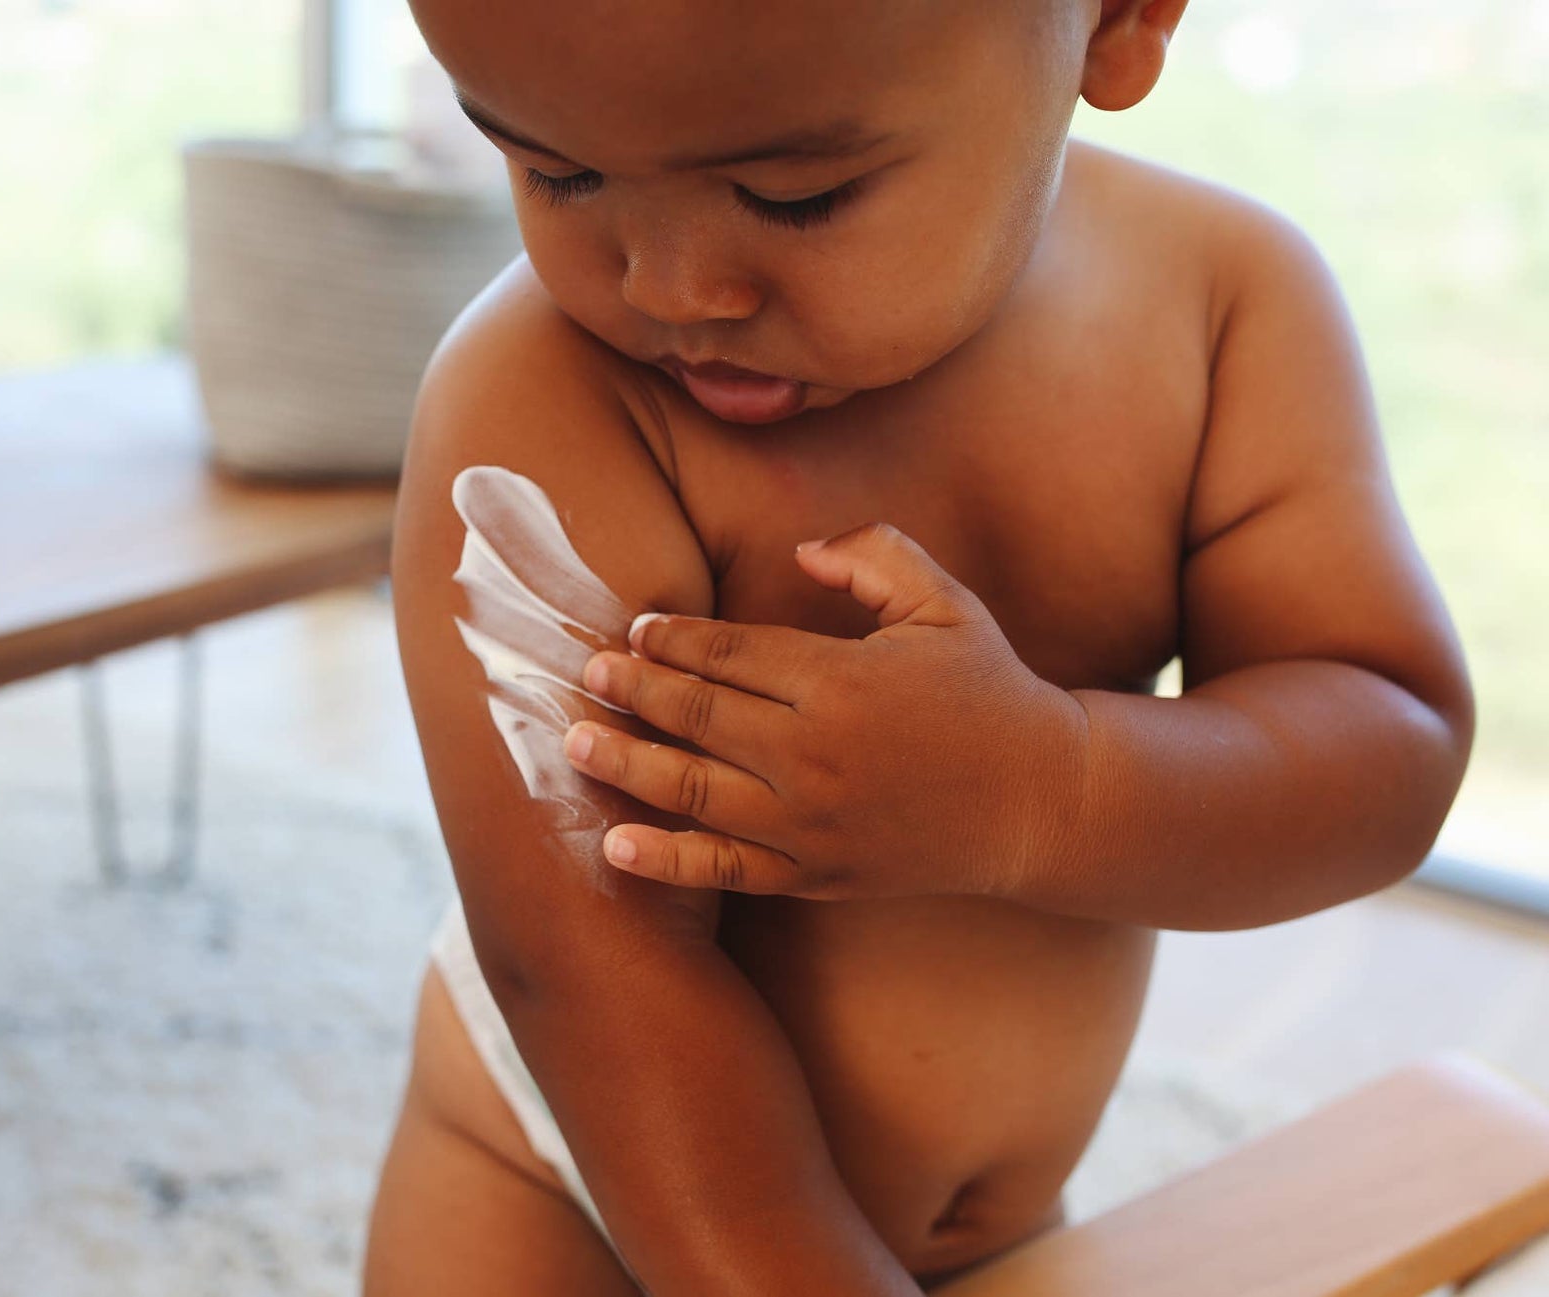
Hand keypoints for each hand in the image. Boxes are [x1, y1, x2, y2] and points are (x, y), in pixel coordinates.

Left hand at [560, 522, 1085, 899]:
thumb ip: (874, 555)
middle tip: (585, 675)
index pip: (731, 654)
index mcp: (841, 680)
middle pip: (698, 716)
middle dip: (634, 692)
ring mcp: (811, 823)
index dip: (674, 640)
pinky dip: (667, 862)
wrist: (1042, 803)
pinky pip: (727, 869)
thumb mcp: (944, 604)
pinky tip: (616, 848)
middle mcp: (816, 754)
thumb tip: (801, 550)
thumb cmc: (990, 691)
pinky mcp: (816, 875)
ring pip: (695, 791)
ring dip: (626, 766)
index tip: (635, 630)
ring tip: (575, 746)